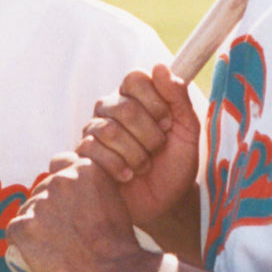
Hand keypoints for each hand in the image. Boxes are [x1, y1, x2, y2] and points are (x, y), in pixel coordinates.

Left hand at [6, 153, 140, 271]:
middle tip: (63, 235)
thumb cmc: (119, 245)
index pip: (60, 165)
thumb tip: (78, 193)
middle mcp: (59, 180)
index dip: (61, 187)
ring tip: (54, 248)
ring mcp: (40, 202)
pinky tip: (35, 253)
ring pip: (27, 211)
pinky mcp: (24, 225)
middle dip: (48, 211)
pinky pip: (14, 230)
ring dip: (34, 227)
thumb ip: (94, 188)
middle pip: (42, 191)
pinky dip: (21, 243)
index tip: (68, 206)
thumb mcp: (115, 200)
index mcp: (84, 169)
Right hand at [76, 65, 199, 229]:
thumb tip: (161, 66)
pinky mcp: (84, 153)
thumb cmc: (174, 166)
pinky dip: (118, 167)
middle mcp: (111, 109)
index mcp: (136, 98)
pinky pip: (93, 150)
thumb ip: (178, 99)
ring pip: (109, 130)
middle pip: (124, 107)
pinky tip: (127, 175)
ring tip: (144, 167)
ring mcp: (94, 130)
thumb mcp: (187, 132)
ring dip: (135, 154)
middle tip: (157, 149)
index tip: (168, 122)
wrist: (163, 205)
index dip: (154, 100)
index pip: (134, 78)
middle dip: (149, 135)